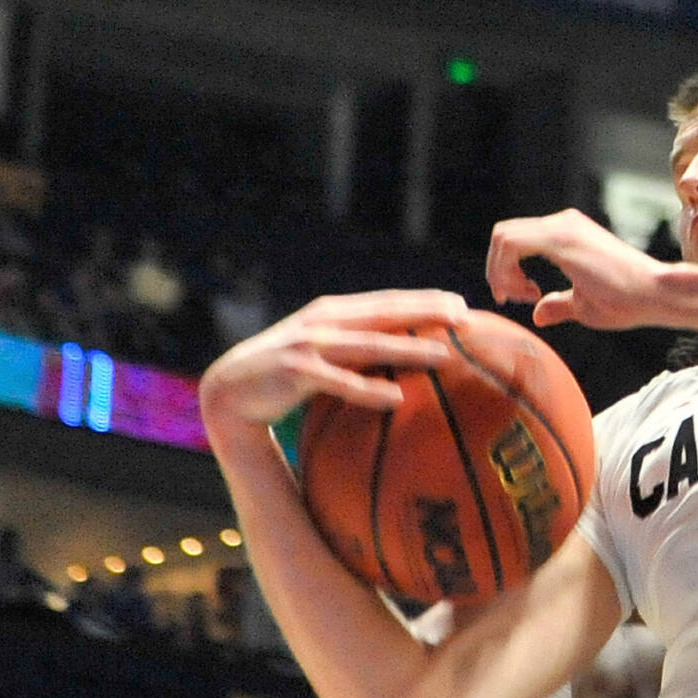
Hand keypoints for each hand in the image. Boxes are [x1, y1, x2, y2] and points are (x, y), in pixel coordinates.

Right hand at [197, 291, 464, 428]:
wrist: (230, 390)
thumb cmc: (285, 372)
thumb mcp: (322, 350)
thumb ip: (355, 346)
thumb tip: (402, 354)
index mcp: (334, 312)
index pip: (388, 302)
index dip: (425, 299)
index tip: (463, 303)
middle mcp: (324, 322)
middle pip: (385, 314)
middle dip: (427, 312)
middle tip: (466, 317)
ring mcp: (309, 344)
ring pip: (369, 345)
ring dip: (408, 350)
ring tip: (444, 356)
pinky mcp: (296, 372)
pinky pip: (340, 383)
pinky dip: (368, 390)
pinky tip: (396, 398)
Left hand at [486, 209, 670, 330]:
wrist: (655, 294)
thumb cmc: (628, 301)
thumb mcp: (583, 304)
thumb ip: (559, 304)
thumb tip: (539, 314)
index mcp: (567, 233)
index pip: (516, 239)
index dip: (506, 269)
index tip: (523, 296)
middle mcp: (563, 223)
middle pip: (504, 234)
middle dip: (498, 269)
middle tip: (513, 297)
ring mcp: (562, 227)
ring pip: (503, 236)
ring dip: (500, 270)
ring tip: (522, 296)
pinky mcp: (562, 238)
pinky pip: (511, 244)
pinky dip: (505, 270)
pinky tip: (527, 292)